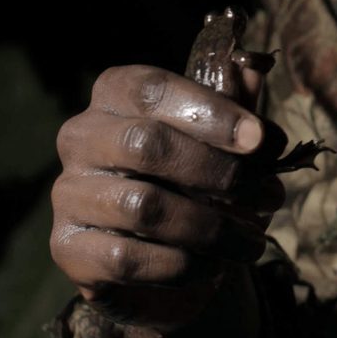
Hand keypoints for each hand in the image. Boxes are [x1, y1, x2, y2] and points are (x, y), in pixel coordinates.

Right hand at [50, 63, 287, 332]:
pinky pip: (127, 257)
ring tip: (251, 242)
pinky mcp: (68, 249)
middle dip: (218, 172)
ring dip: (211, 228)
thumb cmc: (192, 182)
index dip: (211, 111)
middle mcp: (81, 137)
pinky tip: (213, 266)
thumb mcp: (220, 140)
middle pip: (146, 143)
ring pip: (143, 206)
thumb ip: (235, 106)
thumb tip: (252, 71)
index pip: (153, 90)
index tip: (259, 140)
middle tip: (269, 195)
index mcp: (113, 94)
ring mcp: (68, 194)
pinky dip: (182, 266)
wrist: (160, 263)